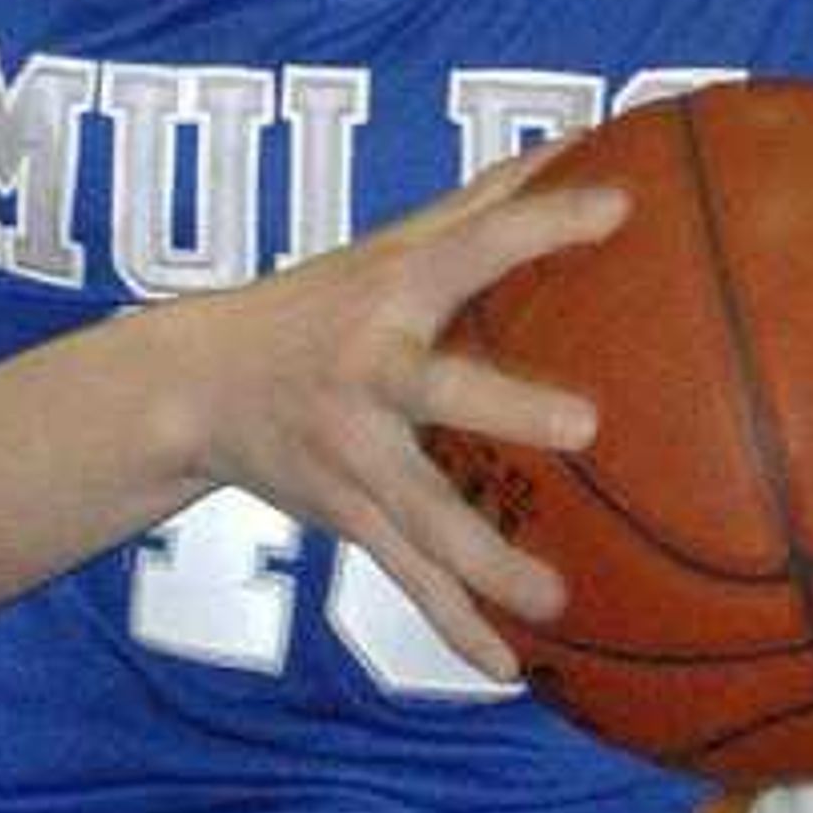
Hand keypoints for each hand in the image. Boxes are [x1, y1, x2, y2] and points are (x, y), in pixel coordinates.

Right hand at [181, 162, 631, 681]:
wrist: (191, 389)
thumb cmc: (320, 303)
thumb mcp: (387, 244)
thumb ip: (484, 202)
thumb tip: (584, 140)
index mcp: (390, 293)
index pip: (475, 245)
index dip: (542, 223)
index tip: (621, 207)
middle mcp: (366, 373)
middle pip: (438, 391)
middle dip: (505, 408)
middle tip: (587, 428)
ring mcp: (351, 455)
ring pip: (422, 514)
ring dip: (484, 562)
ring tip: (556, 602)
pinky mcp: (345, 515)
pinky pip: (406, 579)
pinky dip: (454, 627)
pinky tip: (509, 672)